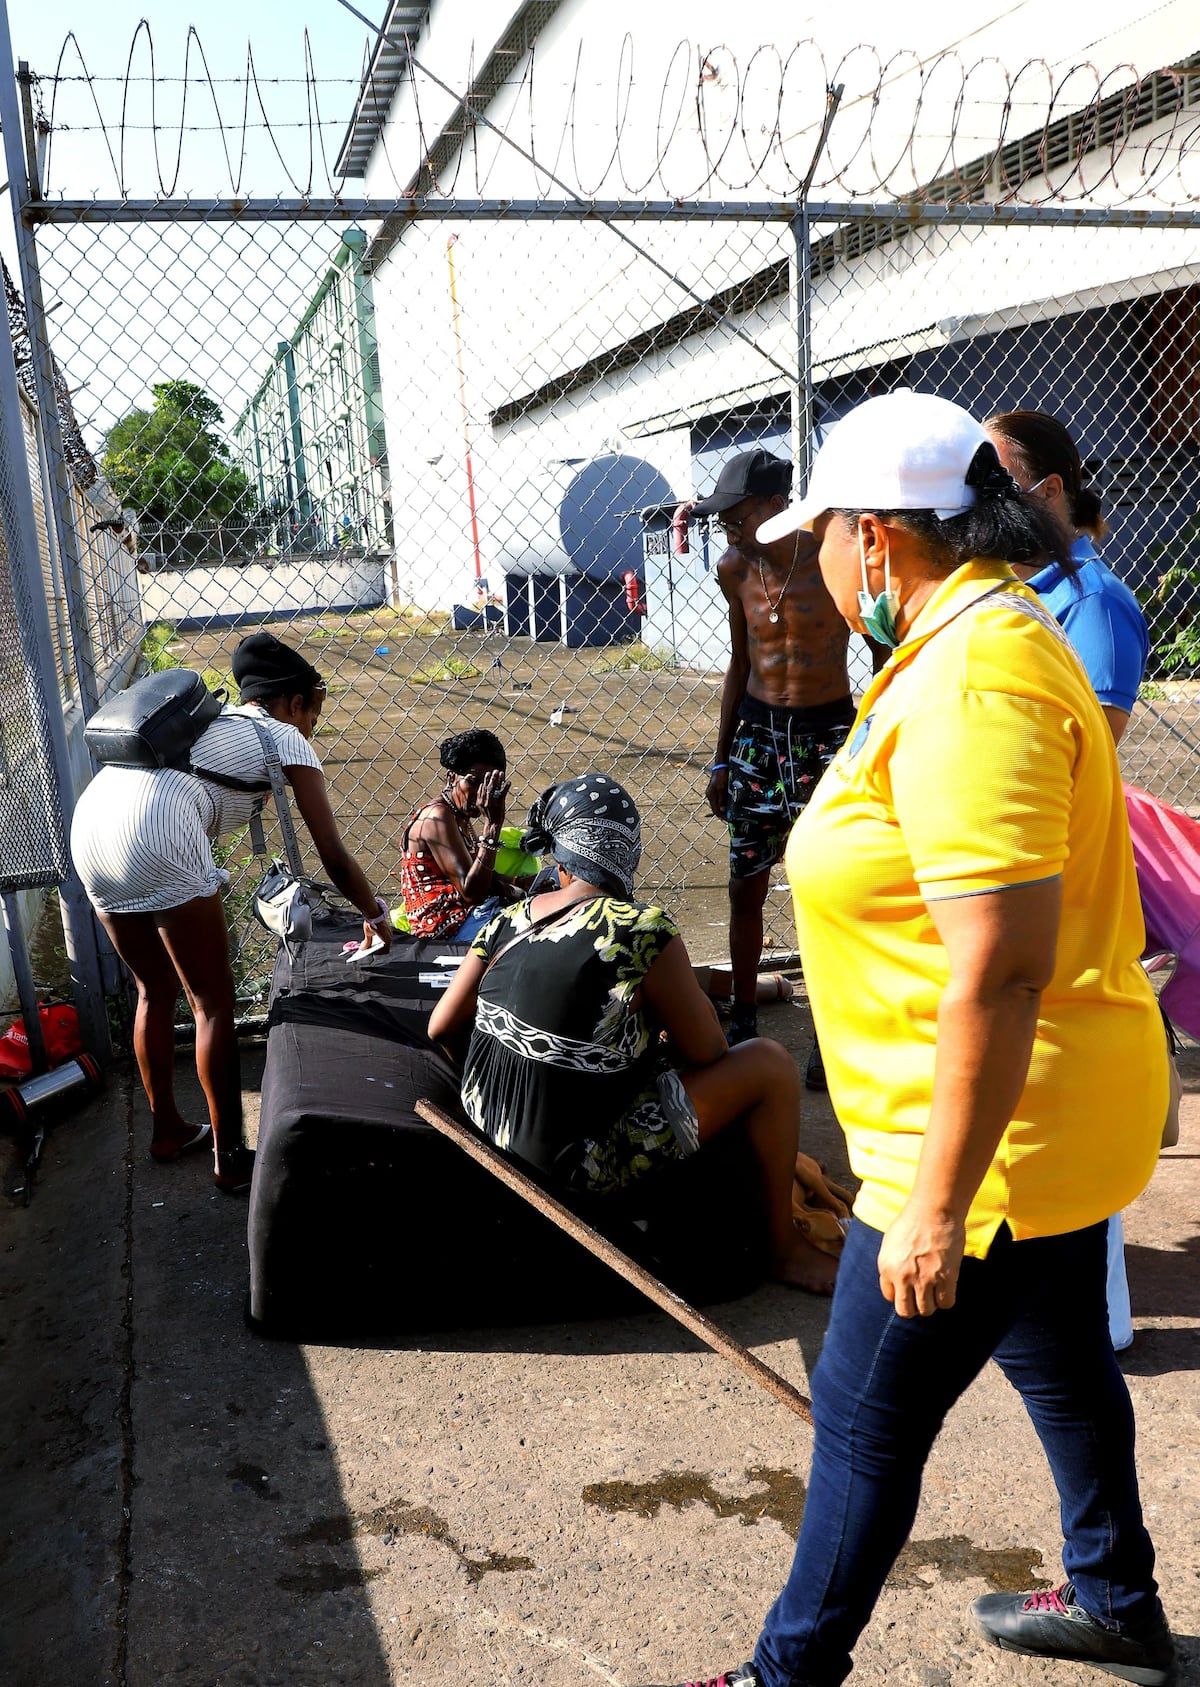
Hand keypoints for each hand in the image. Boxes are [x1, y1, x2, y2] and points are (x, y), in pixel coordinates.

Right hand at [361, 895, 392, 952]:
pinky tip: (372, 952)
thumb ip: (367, 942)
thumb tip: (362, 948)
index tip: (371, 949)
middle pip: (383, 947)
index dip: (377, 948)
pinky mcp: (387, 940)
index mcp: (386, 933)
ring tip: (370, 953)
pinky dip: (379, 953)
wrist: (373, 915)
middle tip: (369, 952)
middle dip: (376, 950)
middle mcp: (389, 936)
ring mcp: (389, 938)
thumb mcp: (368, 933)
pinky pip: (385, 950)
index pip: (383, 943)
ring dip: (377, 952)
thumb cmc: (372, 921)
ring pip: (384, 950)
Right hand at [478, 769, 509, 827]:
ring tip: (502, 773)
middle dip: (492, 777)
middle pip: (489, 786)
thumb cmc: (487, 815)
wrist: (492, 824)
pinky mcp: (500, 803)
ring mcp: (493, 801)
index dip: (486, 780)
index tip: (488, 773)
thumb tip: (481, 786)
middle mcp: (486, 800)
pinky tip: (508, 782)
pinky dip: (506, 787)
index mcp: (480, 800)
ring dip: (499, 780)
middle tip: (495, 771)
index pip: (483, 787)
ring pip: (496, 788)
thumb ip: (480, 796)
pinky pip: (503, 793)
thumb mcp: (480, 806)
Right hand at [705, 766, 728, 819]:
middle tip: (732, 818)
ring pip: (718, 804)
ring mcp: (713, 791)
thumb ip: (722, 800)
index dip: (723, 817)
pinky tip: (730, 804)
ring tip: (732, 812)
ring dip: (724, 809)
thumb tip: (723, 811)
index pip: (716, 810)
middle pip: (716, 808)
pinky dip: (724, 803)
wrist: (722, 764)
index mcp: (711, 795)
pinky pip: (720, 799)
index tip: (730, 820)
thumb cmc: (722, 775)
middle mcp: (710, 794)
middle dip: (723, 814)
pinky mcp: (716, 788)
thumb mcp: (722, 788)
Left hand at [877, 1201, 965, 1317]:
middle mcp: (903, 1277)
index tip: (909, 1288)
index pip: (889, 1297)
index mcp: (886, 1267)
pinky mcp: (945, 1278)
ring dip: (931, 1303)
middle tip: (922, 1295)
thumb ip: (892, 1263)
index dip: (900, 1294)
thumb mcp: (891, 1242)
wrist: (934, 1210)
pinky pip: (946, 1303)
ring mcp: (924, 1279)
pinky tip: (947, 1288)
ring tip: (935, 1290)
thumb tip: (896, 1281)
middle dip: (914, 1306)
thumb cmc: (913, 1220)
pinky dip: (946, 1300)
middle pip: (906, 1310)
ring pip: (926, 1310)